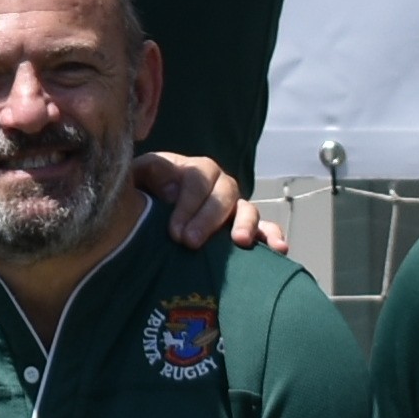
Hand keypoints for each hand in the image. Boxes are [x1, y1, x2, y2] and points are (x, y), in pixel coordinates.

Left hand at [132, 149, 285, 259]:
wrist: (149, 214)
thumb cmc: (143, 194)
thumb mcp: (139, 177)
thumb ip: (150, 172)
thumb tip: (171, 190)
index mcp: (194, 169)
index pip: (198, 178)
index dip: (187, 204)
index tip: (174, 232)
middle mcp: (218, 185)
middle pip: (224, 193)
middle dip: (209, 218)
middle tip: (190, 242)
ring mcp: (234, 207)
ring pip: (247, 209)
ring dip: (246, 224)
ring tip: (240, 241)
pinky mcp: (244, 228)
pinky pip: (264, 229)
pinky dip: (272, 236)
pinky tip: (279, 248)